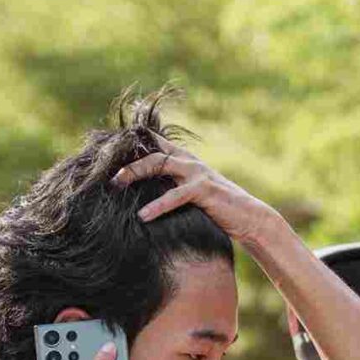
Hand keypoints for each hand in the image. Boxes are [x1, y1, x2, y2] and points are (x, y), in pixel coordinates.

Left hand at [111, 147, 283, 245]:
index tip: (110, 144)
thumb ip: (172, 188)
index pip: (156, 143)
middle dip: (128, 161)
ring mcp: (197, 173)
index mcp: (185, 161)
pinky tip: (143, 216)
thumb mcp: (192, 196)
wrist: (249, 218)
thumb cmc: (218, 211)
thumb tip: (144, 196)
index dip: (134, 140)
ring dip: (136, 173)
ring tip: (117, 184)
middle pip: (152, 153)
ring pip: (160, 165)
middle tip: (109, 175)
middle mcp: (190, 162)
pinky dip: (158, 206)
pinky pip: (176, 195)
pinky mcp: (204, 190)